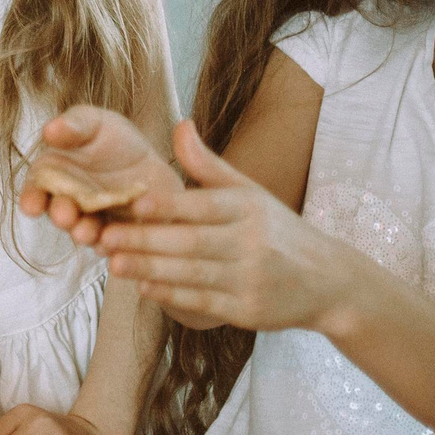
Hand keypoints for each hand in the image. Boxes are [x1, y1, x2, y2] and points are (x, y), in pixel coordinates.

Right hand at [20, 107, 179, 242]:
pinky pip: (117, 242)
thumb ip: (74, 125)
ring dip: (85, 233)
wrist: (150, 160)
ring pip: (86, 231)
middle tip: (65, 216)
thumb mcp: (95, 123)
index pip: (36, 192)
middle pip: (60, 214)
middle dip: (62, 216)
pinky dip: (116, 242)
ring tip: (87, 232)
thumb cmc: (112, 138)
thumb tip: (50, 130)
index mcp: (52, 177)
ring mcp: (93, 221)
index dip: (32, 199)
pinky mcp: (120, 234)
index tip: (31, 205)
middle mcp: (68, 204)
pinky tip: (119, 238)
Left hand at [95, 122, 355, 330]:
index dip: (168, 206)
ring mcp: (250, 279)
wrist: (329, 281)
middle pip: (191, 242)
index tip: (133, 204)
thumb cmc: (278, 230)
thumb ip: (209, 165)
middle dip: (146, 241)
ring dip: (151, 270)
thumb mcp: (250, 192)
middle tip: (105, 237)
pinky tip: (144, 288)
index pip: (203, 206)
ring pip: (193, 274)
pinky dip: (172, 297)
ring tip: (114, 264)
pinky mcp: (247, 311)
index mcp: (249, 208)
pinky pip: (203, 303)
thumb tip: (179, 124)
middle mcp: (251, 242)